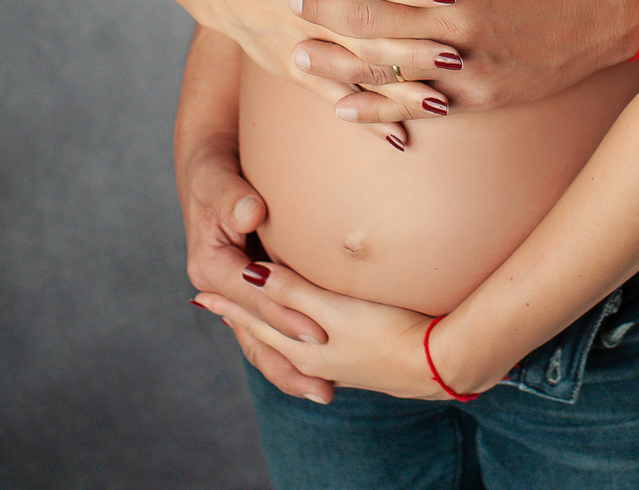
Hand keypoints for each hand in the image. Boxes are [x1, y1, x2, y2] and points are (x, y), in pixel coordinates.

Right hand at [178, 138, 333, 402]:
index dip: (283, 314)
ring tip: (324, 393)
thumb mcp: (216, 179)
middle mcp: (220, 287)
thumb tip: (250, 214)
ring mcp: (236, 292)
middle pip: (255, 332)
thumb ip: (231, 197)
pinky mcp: (252, 288)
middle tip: (325, 385)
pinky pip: (270, 324)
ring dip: (289, 367)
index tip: (315, 330)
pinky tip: (320, 365)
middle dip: (289, 359)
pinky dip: (290, 345)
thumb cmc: (214, 168)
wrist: (209, 163)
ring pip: (261, 339)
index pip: (251, 298)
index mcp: (209, 266)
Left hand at [193, 265, 443, 399]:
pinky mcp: (359, 357)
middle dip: (244, 320)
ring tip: (257, 322)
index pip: (256, 321)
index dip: (231, 305)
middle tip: (218, 307)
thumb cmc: (385, 329)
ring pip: (288, 344)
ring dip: (270, 330)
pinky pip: (311, 347)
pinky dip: (296, 335)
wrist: (435, 362)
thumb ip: (292, 291)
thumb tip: (250, 274)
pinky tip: (310, 333)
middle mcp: (313, 358)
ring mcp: (337, 361)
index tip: (203, 295)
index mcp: (302, 346)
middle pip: (267, 336)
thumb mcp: (333, 307)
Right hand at [211, 0, 461, 140]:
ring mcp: (306, 45)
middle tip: (456, 58)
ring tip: (440, 104)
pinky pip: (335, 99)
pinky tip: (400, 137)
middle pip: (370, 30)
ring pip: (357, 72)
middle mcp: (318, 10)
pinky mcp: (296, 73)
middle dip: (413, 46)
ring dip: (399, 91)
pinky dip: (368, 120)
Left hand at [290, 0, 638, 118]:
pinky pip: (420, 106)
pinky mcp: (479, 96)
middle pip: (382, 14)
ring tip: (298, 53)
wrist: (603, 14)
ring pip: (393, 66)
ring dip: (340, 61)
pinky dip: (380, 109)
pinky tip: (344, 107)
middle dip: (331, 5)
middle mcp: (464, 19)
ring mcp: (471, 63)